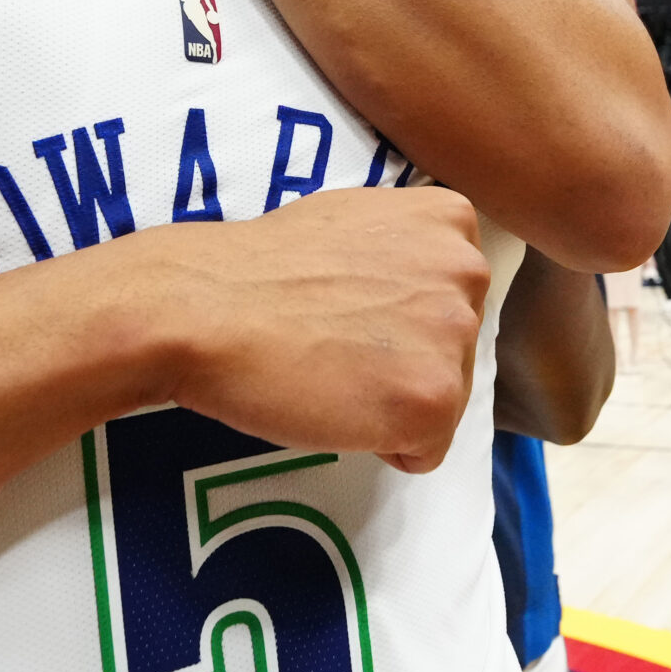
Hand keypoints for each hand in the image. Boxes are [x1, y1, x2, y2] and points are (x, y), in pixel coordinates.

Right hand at [154, 187, 490, 473]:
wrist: (203, 309)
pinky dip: (381, 445)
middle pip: (456, 351)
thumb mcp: (353, 220)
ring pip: (444, 402)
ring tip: (329, 370)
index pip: (453, 297)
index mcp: (450, 221)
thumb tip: (416, 295)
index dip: (395, 319)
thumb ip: (404, 250)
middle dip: (400, 362)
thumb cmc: (258, 270)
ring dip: (389, 401)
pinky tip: (335, 405)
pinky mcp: (434, 400)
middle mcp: (467, 271)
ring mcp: (455, 336)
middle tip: (332, 344)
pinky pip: (425, 451)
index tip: (344, 309)